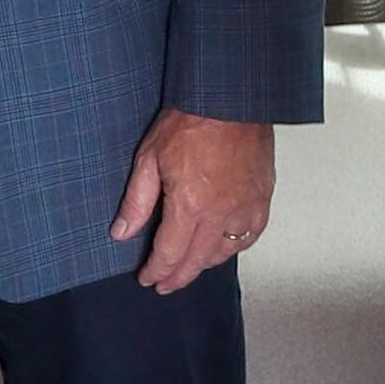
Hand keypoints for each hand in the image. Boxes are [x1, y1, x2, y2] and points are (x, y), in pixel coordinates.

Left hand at [112, 108, 275, 292]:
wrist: (229, 99)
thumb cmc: (191, 121)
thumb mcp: (149, 159)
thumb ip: (137, 202)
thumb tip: (122, 232)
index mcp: (190, 205)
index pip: (170, 254)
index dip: (157, 271)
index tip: (148, 279)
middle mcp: (221, 213)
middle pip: (198, 260)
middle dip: (179, 276)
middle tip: (166, 284)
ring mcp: (246, 207)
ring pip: (226, 251)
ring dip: (206, 263)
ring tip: (191, 265)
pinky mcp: (262, 197)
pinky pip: (251, 234)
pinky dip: (236, 246)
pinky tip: (225, 246)